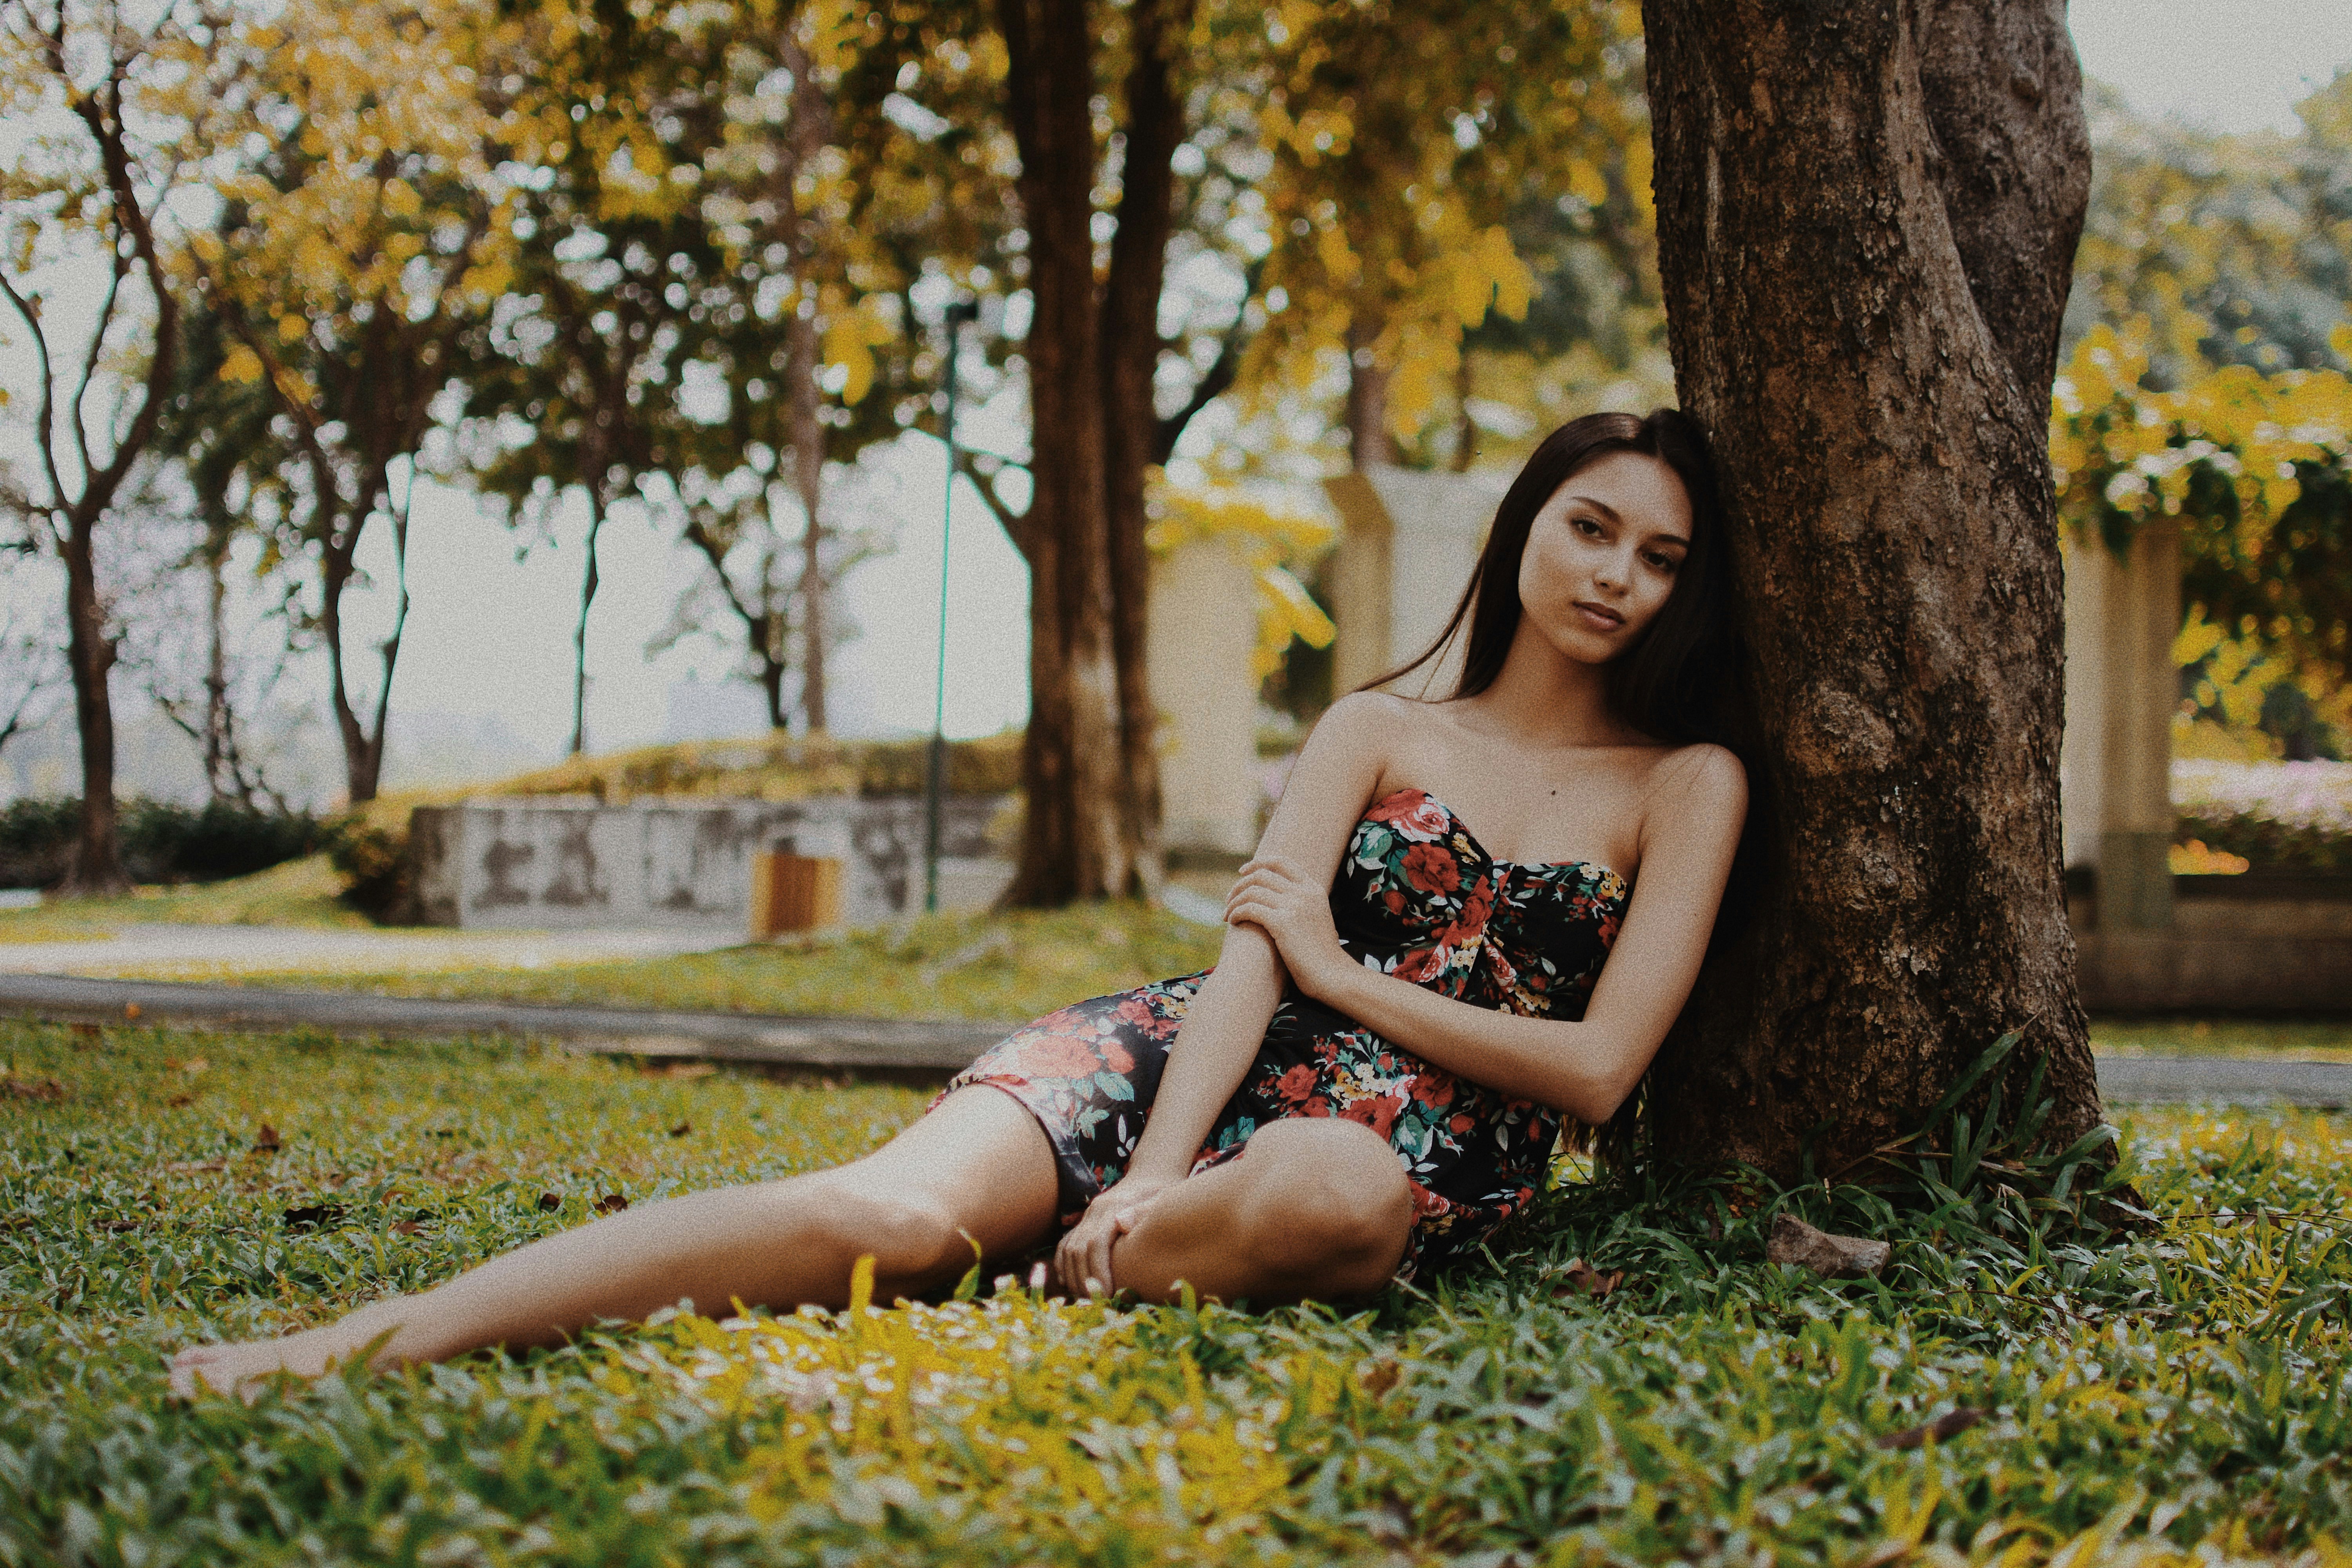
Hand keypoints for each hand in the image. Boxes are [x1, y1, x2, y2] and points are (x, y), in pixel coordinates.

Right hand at [1055, 1174, 1172, 1298]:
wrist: (1153, 1172)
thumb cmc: (1163, 1190)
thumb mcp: (1162, 1198)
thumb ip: (1144, 1211)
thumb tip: (1122, 1223)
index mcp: (1112, 1207)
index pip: (1095, 1243)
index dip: (1098, 1271)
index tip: (1107, 1294)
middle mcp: (1095, 1211)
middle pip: (1078, 1250)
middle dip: (1085, 1280)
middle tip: (1096, 1305)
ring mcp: (1088, 1215)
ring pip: (1069, 1250)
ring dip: (1074, 1277)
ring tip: (1086, 1300)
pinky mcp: (1086, 1221)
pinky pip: (1066, 1245)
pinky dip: (1064, 1265)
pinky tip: (1069, 1284)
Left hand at [1224, 855, 1346, 997]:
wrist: (1332, 974)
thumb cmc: (1321, 954)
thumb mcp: (1316, 918)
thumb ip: (1301, 903)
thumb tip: (1274, 897)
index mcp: (1314, 889)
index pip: (1281, 862)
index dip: (1258, 863)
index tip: (1242, 872)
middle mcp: (1304, 893)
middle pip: (1261, 875)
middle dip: (1239, 885)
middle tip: (1229, 900)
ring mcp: (1294, 906)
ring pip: (1252, 891)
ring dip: (1234, 902)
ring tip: (1227, 915)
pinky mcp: (1283, 923)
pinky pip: (1249, 909)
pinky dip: (1236, 913)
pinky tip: (1232, 922)